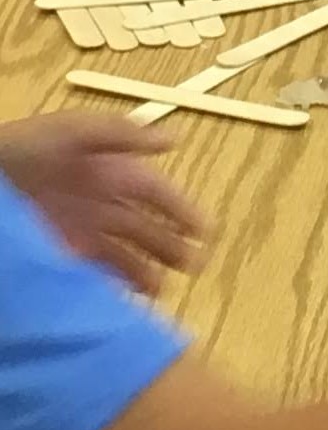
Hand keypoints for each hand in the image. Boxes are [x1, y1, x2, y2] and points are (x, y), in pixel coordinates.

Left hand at [0, 113, 208, 295]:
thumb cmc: (20, 154)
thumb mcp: (68, 132)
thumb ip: (119, 133)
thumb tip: (174, 140)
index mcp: (107, 171)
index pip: (154, 192)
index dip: (181, 210)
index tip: (205, 232)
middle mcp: (100, 204)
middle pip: (146, 227)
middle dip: (174, 246)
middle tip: (195, 266)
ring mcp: (82, 233)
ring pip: (127, 255)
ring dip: (149, 271)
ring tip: (161, 289)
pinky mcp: (64, 258)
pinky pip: (100, 275)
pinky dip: (118, 287)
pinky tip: (130, 298)